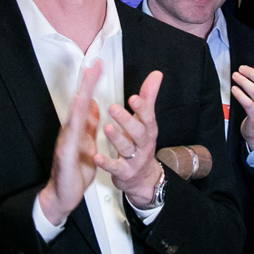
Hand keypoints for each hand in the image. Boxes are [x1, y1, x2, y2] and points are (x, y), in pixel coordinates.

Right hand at [38, 60, 102, 226]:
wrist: (63, 194)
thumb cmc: (74, 170)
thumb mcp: (88, 143)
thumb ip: (90, 125)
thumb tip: (95, 106)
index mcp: (78, 128)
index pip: (86, 101)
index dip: (91, 83)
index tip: (98, 66)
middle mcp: (70, 131)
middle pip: (79, 104)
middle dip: (86, 84)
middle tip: (93, 66)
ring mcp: (66, 142)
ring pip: (73, 117)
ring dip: (79, 100)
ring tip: (86, 84)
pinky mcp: (66, 154)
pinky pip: (70, 137)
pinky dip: (74, 124)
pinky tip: (77, 114)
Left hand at [102, 70, 164, 208]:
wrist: (143, 178)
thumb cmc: (141, 144)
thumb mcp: (147, 121)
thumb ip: (148, 98)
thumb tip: (156, 74)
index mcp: (148, 130)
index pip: (148, 117)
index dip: (142, 108)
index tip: (133, 97)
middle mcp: (143, 145)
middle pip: (138, 133)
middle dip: (127, 120)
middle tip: (113, 108)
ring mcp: (135, 160)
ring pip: (126, 149)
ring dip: (117, 138)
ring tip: (107, 128)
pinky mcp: (124, 172)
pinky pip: (115, 168)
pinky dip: (106, 163)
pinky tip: (97, 157)